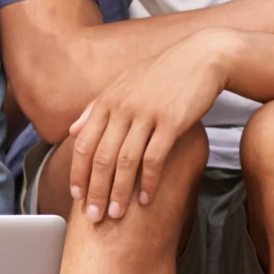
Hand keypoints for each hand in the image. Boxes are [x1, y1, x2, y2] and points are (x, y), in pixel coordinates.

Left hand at [69, 34, 230, 220]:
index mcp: (108, 100)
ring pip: (125, 161)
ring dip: (118, 192)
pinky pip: (154, 158)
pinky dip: (147, 181)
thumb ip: (96, 108)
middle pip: (101, 157)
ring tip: (116, 214)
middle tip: (93, 216)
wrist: (201, 57)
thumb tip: (72, 129)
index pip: (83, 143)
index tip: (76, 196)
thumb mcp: (124, 85)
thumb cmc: (162, 74)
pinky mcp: (172, 121)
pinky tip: (146, 198)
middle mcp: (122, 108)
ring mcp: (147, 114)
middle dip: (95, 190)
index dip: (78, 172)